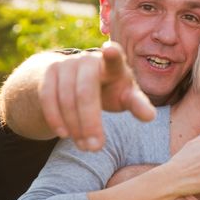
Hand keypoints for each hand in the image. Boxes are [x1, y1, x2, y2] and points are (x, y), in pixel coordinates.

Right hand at [38, 41, 155, 150]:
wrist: (76, 79)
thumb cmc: (110, 90)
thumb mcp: (126, 96)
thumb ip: (138, 104)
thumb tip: (150, 116)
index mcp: (113, 64)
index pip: (114, 58)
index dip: (112, 55)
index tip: (110, 51)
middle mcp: (89, 60)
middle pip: (86, 91)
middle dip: (90, 122)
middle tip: (95, 148)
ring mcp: (67, 64)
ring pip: (66, 97)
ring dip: (74, 126)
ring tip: (85, 146)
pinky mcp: (50, 72)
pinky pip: (48, 97)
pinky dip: (55, 118)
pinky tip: (64, 134)